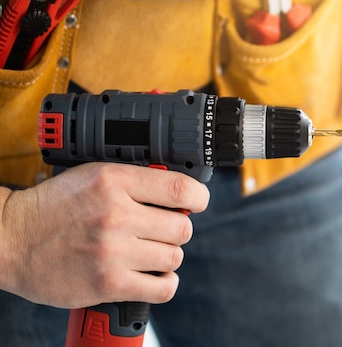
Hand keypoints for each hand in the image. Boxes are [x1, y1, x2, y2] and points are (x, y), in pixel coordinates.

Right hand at [0, 162, 208, 307]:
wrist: (10, 239)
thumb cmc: (53, 207)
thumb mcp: (94, 176)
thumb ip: (135, 181)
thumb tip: (177, 193)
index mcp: (115, 181)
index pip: (180, 187)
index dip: (198, 197)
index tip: (197, 203)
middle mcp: (117, 214)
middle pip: (182, 227)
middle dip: (176, 230)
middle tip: (160, 232)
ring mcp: (113, 250)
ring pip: (174, 257)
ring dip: (167, 257)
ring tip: (149, 254)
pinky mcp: (108, 283)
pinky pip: (162, 288)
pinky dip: (164, 284)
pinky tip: (152, 276)